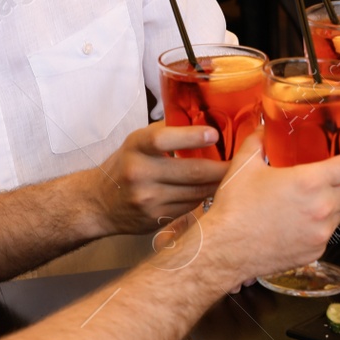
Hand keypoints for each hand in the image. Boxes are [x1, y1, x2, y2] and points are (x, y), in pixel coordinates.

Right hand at [91, 122, 228, 236]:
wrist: (97, 204)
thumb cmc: (125, 165)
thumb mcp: (137, 142)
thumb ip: (167, 133)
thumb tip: (205, 121)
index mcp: (137, 147)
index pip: (165, 139)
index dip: (192, 137)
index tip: (214, 134)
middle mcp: (140, 173)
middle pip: (192, 171)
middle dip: (222, 168)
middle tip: (242, 162)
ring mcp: (148, 199)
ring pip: (196, 192)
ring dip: (218, 184)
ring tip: (235, 177)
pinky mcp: (156, 219)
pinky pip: (190, 207)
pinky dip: (204, 198)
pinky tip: (214, 191)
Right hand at [197, 128, 339, 282]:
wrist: (225, 251)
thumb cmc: (234, 208)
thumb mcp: (244, 165)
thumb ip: (259, 141)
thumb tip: (264, 128)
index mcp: (310, 182)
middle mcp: (322, 208)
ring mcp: (321, 233)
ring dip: (332, 202)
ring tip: (307, 199)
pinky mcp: (316, 252)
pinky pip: (326, 232)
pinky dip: (319, 224)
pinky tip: (298, 220)